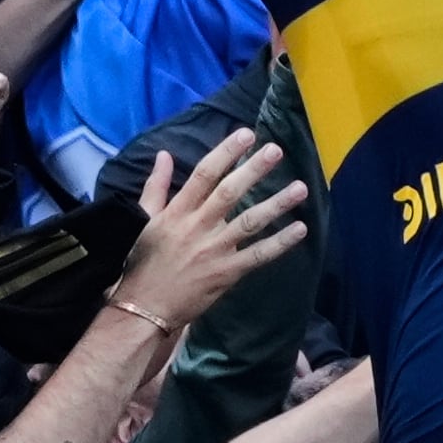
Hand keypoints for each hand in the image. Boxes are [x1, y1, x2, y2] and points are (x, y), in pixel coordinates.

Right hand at [114, 125, 311, 328]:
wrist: (144, 307)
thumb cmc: (143, 262)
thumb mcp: (143, 220)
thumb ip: (156, 186)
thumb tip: (163, 154)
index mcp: (177, 211)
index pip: (204, 174)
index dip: (226, 152)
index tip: (246, 134)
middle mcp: (197, 226)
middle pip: (229, 192)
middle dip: (253, 170)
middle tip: (276, 150)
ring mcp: (214, 251)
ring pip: (249, 222)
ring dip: (276, 203)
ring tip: (300, 187)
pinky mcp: (226, 273)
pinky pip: (257, 256)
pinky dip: (280, 243)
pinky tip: (300, 229)